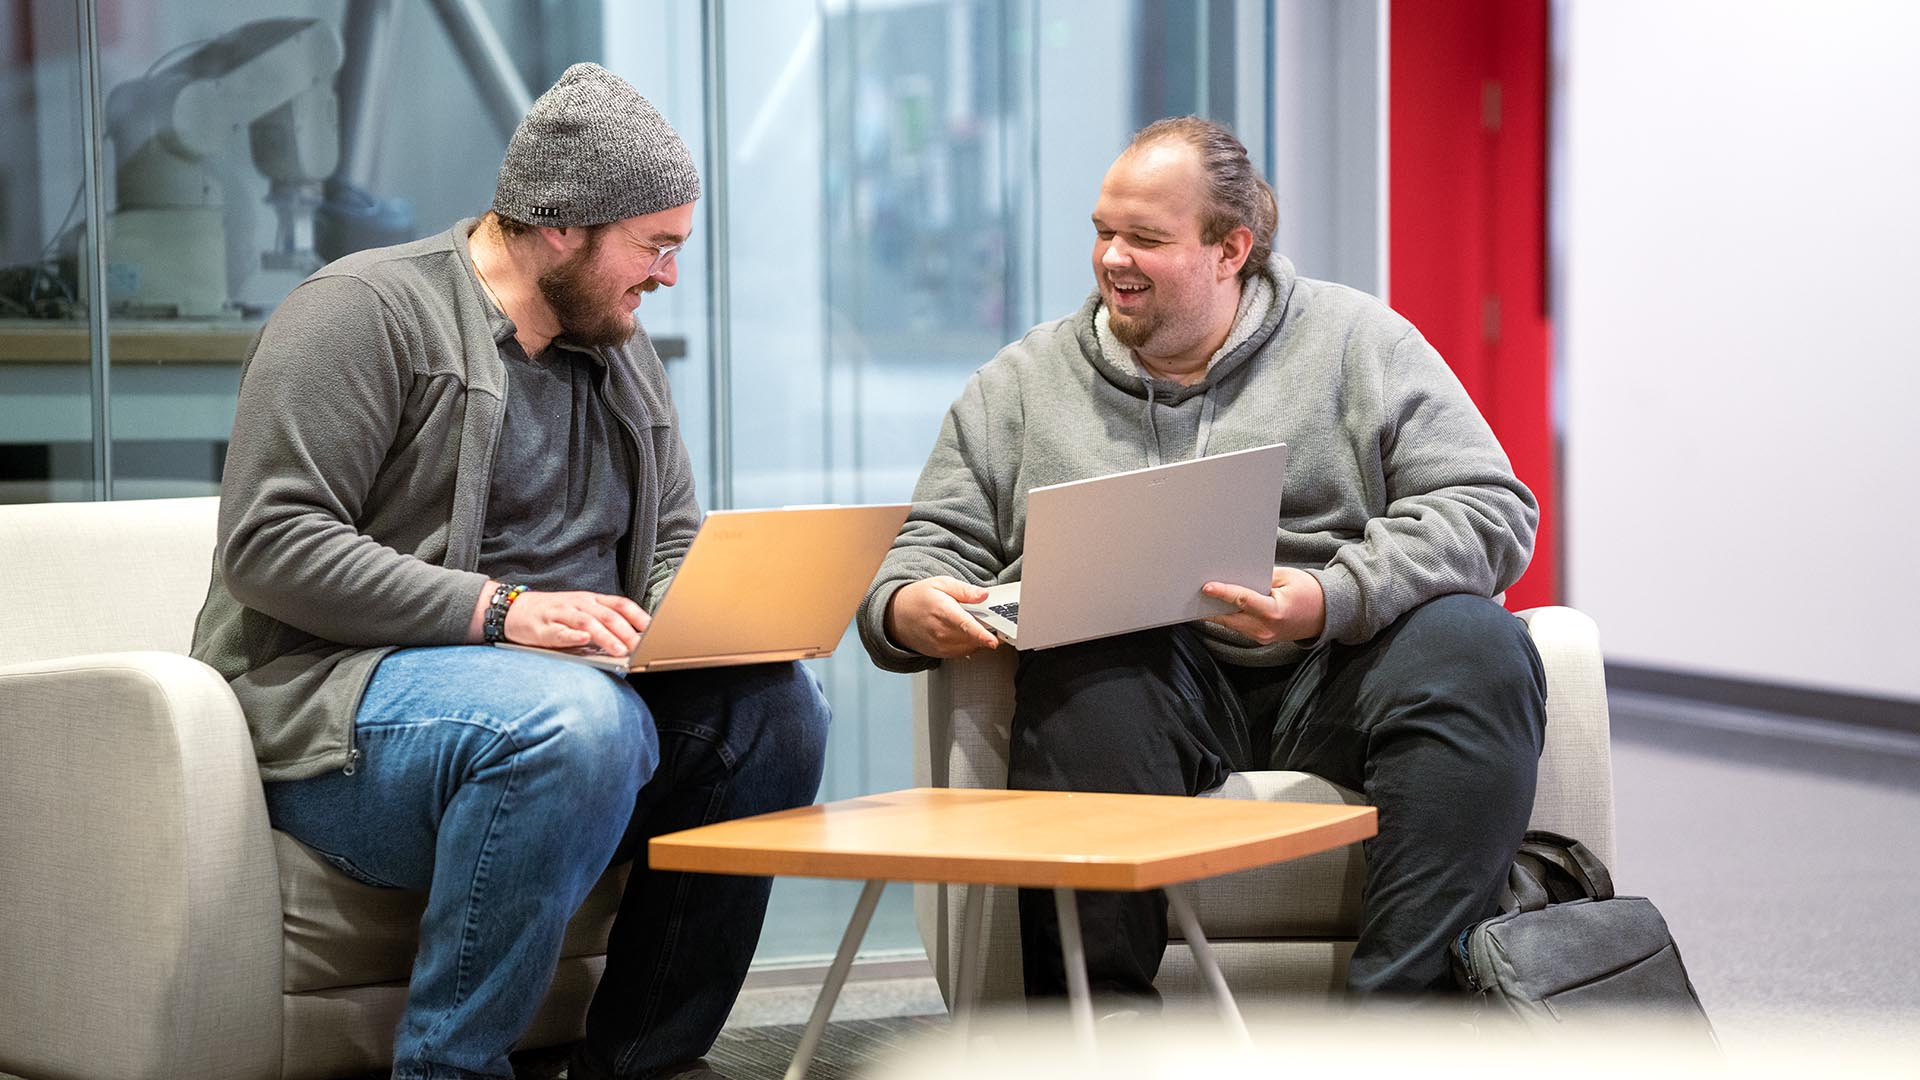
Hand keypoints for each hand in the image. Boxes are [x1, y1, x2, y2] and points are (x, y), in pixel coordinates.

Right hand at [504, 590, 649, 655]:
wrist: (514, 610)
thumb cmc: (553, 614)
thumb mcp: (581, 612)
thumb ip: (603, 622)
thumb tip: (632, 639)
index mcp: (591, 600)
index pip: (620, 604)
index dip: (638, 616)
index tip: (654, 630)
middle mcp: (579, 604)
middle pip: (608, 615)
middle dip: (627, 632)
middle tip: (641, 647)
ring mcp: (561, 614)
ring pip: (588, 623)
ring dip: (606, 636)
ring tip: (620, 650)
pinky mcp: (543, 627)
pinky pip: (559, 631)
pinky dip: (572, 636)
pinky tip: (583, 641)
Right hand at [884, 576, 999, 657]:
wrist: (897, 615)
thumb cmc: (919, 598)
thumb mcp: (941, 584)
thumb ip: (964, 590)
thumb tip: (983, 595)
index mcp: (943, 611)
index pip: (966, 625)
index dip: (981, 635)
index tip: (994, 641)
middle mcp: (941, 632)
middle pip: (973, 637)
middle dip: (987, 631)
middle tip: (988, 619)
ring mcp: (940, 645)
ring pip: (971, 646)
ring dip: (978, 638)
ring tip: (971, 623)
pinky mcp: (941, 653)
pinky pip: (964, 652)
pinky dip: (970, 644)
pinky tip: (964, 633)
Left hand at [1202, 566, 1325, 644]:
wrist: (1326, 614)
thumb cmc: (1308, 592)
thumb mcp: (1286, 577)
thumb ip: (1260, 578)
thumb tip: (1236, 575)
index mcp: (1274, 612)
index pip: (1242, 601)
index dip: (1222, 593)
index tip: (1206, 587)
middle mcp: (1266, 629)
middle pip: (1229, 618)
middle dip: (1211, 606)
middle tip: (1196, 593)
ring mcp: (1262, 637)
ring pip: (1231, 625)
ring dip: (1217, 613)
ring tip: (1203, 598)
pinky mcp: (1261, 638)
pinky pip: (1239, 627)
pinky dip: (1229, 617)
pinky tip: (1219, 606)